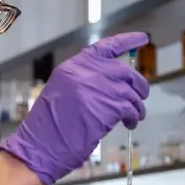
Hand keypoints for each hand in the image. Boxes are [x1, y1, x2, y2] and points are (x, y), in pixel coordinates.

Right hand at [0, 32, 149, 184]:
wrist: (41, 146)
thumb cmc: (48, 127)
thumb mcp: (61, 92)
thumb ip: (84, 81)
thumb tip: (112, 82)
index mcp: (73, 67)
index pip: (105, 47)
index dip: (127, 41)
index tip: (143, 38)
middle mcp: (86, 73)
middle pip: (124, 71)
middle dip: (138, 84)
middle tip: (141, 96)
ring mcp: (99, 89)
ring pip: (131, 91)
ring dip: (137, 105)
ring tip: (135, 117)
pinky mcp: (109, 108)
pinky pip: (131, 108)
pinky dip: (134, 116)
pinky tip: (130, 124)